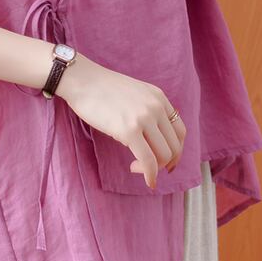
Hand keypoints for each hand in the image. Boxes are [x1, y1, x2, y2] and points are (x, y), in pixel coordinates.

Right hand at [55, 52, 186, 188]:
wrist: (82, 80)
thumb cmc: (100, 89)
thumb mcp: (133, 93)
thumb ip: (146, 109)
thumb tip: (149, 135)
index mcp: (159, 97)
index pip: (180, 131)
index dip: (176, 150)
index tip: (167, 161)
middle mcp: (156, 107)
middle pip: (174, 146)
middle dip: (165, 163)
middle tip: (150, 169)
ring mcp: (143, 118)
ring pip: (164, 155)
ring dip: (154, 169)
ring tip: (135, 167)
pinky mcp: (129, 130)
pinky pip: (148, 160)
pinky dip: (150, 175)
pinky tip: (146, 180)